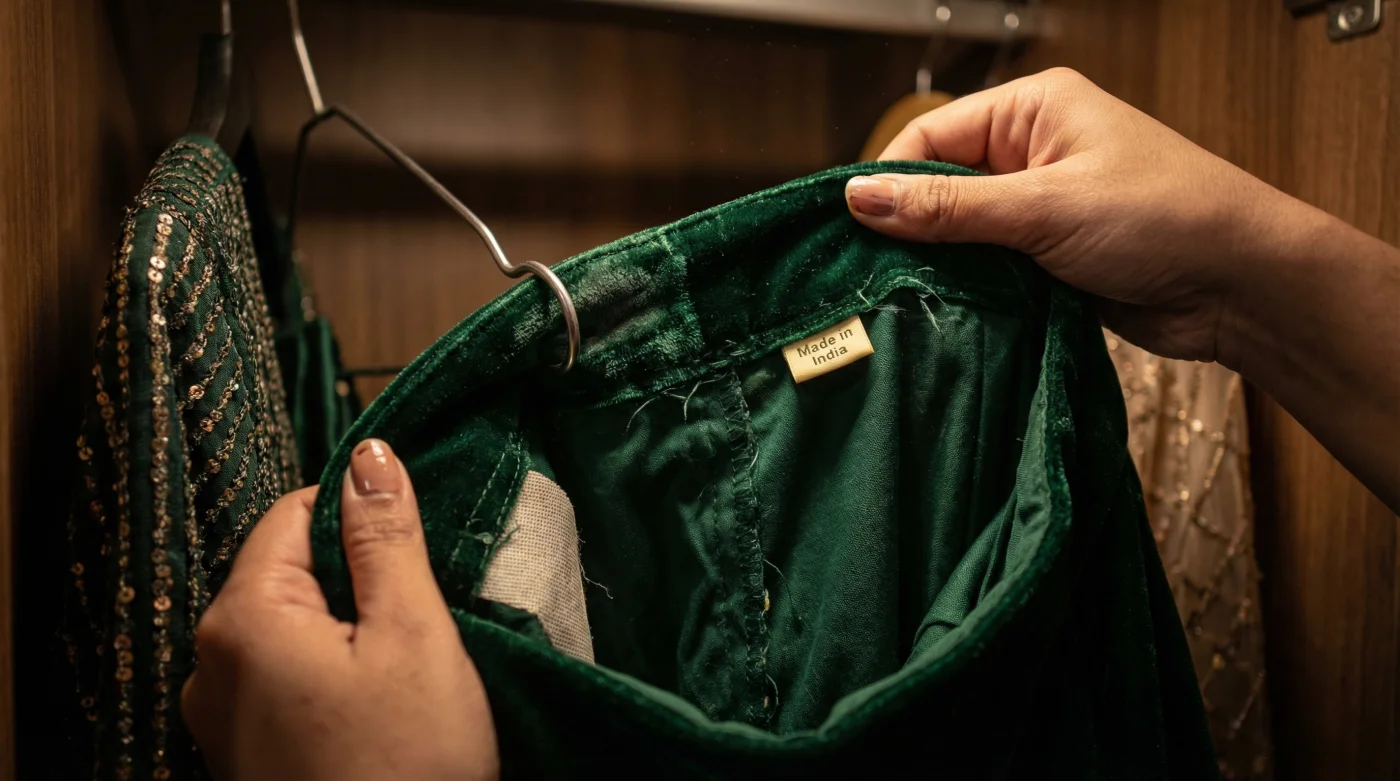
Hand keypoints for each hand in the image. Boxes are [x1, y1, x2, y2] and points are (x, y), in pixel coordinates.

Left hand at [182, 439, 498, 780]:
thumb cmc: (405, 763)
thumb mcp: (412, 633)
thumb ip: (385, 538)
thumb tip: (371, 458)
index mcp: (243, 617)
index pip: (296, 512)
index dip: (362, 517)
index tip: (415, 548)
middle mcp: (212, 661)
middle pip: (290, 570)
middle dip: (359, 578)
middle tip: (423, 617)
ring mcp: (221, 714)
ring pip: (294, 627)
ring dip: (351, 630)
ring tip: (407, 668)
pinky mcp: (246, 752)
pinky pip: (287, 679)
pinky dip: (333, 675)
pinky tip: (380, 708)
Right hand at [845, 67, 1399, 511]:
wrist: (1243, 286)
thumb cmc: (1163, 218)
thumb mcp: (1043, 207)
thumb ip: (947, 207)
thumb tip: (859, 199)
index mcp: (1031, 112)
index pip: (929, 137)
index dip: (889, 183)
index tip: (853, 233)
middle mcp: (1032, 153)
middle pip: (939, 188)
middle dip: (912, 230)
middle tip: (875, 276)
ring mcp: (1040, 209)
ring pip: (961, 236)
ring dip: (943, 267)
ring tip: (911, 300)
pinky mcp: (1049, 260)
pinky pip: (988, 271)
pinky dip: (971, 292)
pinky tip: (950, 316)